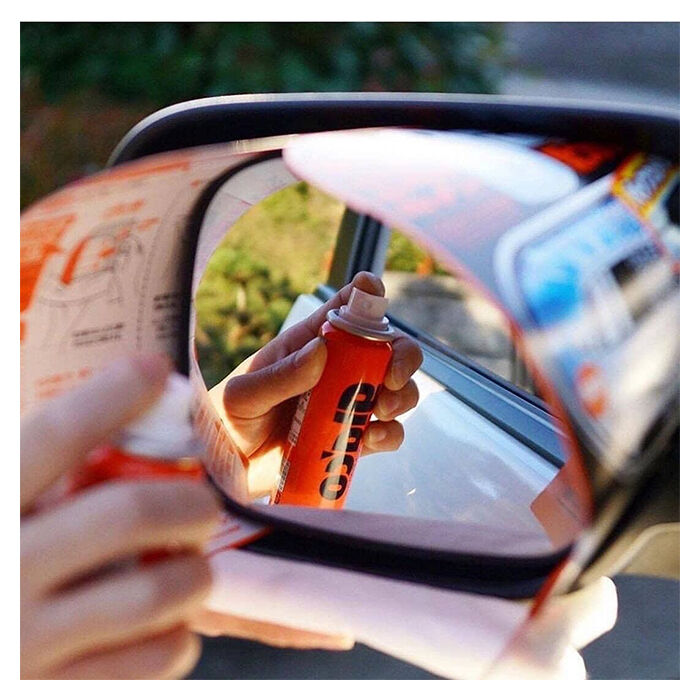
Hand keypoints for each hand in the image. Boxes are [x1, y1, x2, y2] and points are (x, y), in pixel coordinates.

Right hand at [21, 356, 220, 678]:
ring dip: (195, 571)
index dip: (111, 395)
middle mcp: (3, 571)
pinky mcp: (57, 692)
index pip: (55, 436)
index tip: (153, 369)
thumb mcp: (5, 502)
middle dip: (187, 500)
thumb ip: (38, 470)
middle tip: (202, 502)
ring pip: (155, 591)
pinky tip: (169, 622)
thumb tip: (118, 404)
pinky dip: (179, 635)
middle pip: (128, 513)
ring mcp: (27, 642)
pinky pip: (155, 658)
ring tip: (194, 565)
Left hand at [209, 272, 422, 497]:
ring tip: (380, 412)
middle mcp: (336, 368)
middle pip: (388, 348)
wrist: (229, 468)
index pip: (347, 308)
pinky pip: (387, 432)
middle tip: (391, 378)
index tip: (376, 297)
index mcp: (310, 343)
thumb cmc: (229, 420)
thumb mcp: (244, 395)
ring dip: (401, 397)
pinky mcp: (352, 438)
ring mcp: (348, 404)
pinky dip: (389, 434)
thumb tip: (321, 351)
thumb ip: (281, 376)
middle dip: (402, 357)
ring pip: (396, 390)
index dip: (367, 295)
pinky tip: (370, 440)